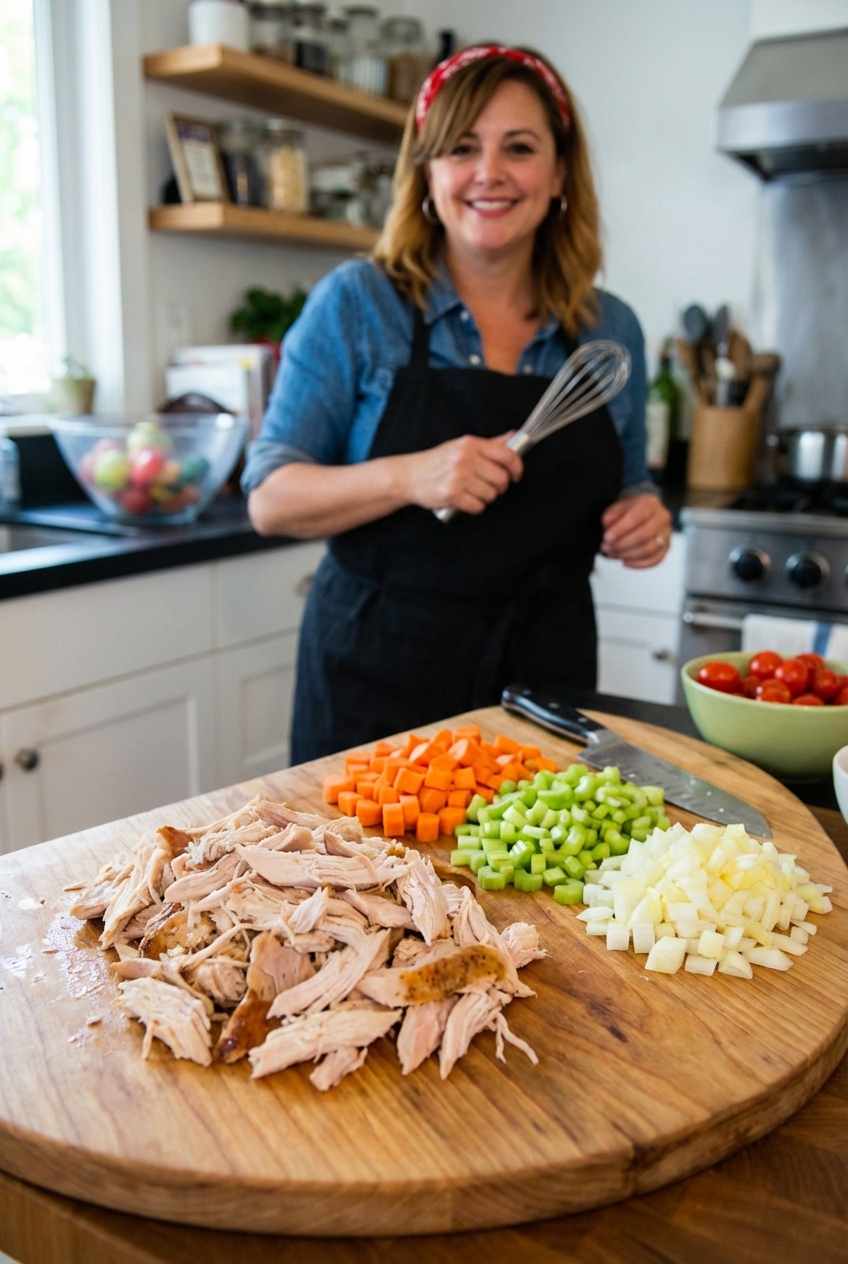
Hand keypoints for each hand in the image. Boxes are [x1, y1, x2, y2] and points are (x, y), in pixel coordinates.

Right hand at [402, 432, 522, 514]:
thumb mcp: (462, 446)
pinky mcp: (451, 494)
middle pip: (501, 479)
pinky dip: (474, 507)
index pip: (507, 455)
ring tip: (473, 493)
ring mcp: (457, 477)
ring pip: (491, 495)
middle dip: (499, 487)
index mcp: (470, 444)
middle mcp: (465, 458)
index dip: (517, 468)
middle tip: (489, 487)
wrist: (409, 475)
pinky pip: (477, 507)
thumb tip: (514, 435)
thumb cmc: (438, 461)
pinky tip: (465, 501)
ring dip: (485, 498)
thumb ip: (490, 443)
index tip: (516, 476)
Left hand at [600, 493, 671, 568]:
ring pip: (650, 549)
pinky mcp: (666, 548)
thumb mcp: (617, 507)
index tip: (607, 537)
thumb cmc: (628, 511)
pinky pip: (655, 560)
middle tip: (606, 547)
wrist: (639, 513)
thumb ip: (612, 513)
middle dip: (622, 544)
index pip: (637, 516)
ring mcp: (666, 533)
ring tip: (612, 553)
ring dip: (628, 554)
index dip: (621, 529)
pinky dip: (638, 564)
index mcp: (651, 503)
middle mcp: (662, 517)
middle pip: (644, 535)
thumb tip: (607, 521)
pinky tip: (624, 561)